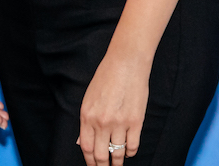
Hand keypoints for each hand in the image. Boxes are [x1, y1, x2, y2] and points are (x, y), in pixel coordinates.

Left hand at [77, 50, 147, 165]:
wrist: (126, 64)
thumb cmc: (106, 77)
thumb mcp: (89, 97)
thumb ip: (86, 121)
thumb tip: (82, 143)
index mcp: (87, 115)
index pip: (86, 147)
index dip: (89, 161)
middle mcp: (102, 122)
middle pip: (101, 155)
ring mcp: (120, 123)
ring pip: (118, 153)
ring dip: (118, 162)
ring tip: (118, 164)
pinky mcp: (136, 122)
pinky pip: (133, 145)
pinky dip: (131, 152)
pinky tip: (129, 151)